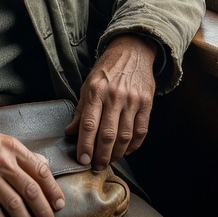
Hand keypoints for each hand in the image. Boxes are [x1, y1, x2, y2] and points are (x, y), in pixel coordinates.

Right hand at [0, 113, 66, 216]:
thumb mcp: (3, 140)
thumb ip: (24, 154)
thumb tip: (43, 164)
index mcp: (13, 148)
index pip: (40, 171)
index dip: (53, 190)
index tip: (59, 204)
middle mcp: (2, 162)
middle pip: (30, 190)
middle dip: (43, 210)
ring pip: (13, 203)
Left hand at [65, 34, 157, 169]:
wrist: (133, 51)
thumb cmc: (107, 70)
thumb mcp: (88, 84)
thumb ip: (80, 110)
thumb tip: (70, 132)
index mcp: (96, 90)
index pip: (89, 124)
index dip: (85, 145)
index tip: (82, 159)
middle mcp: (114, 96)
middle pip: (107, 134)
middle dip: (101, 155)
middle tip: (96, 166)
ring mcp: (132, 100)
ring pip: (125, 136)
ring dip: (117, 153)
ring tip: (109, 160)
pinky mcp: (147, 103)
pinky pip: (141, 131)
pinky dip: (134, 145)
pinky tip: (126, 150)